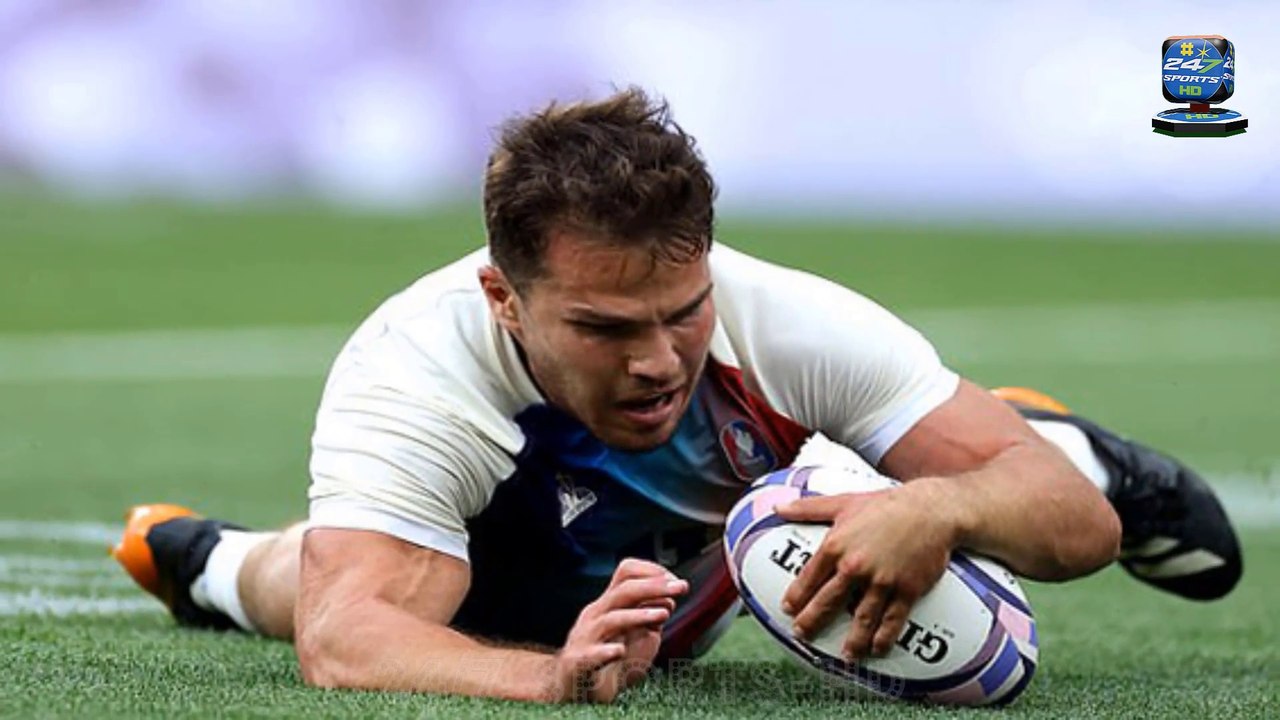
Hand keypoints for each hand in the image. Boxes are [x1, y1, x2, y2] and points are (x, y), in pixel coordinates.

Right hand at [550, 558, 687, 702]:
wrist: (577, 690)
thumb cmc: (611, 661)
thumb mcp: (638, 634)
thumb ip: (651, 615)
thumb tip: (670, 597)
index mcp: (609, 604)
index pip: (627, 573)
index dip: (653, 573)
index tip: (678, 583)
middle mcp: (596, 615)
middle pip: (623, 591)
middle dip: (654, 587)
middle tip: (681, 588)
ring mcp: (585, 639)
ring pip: (609, 620)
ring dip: (638, 615)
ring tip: (663, 615)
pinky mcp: (577, 664)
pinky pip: (589, 655)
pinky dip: (605, 652)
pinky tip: (619, 652)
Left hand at [775, 478, 959, 661]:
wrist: (930, 510)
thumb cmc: (885, 505)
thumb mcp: (843, 502)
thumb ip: (809, 508)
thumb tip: (779, 508)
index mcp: (837, 545)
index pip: (809, 577)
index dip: (797, 596)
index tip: (789, 609)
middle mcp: (855, 566)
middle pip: (828, 602)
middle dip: (812, 621)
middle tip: (802, 635)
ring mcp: (882, 581)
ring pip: (861, 618)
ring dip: (852, 640)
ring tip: (845, 655)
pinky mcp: (906, 589)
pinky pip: (892, 619)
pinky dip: (884, 637)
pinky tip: (876, 649)